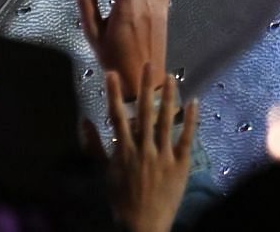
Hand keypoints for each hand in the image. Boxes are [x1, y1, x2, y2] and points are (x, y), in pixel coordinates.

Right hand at [90, 62, 197, 231]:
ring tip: (172, 76)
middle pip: (145, 112)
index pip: (117, 117)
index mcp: (123, 150)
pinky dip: (192, 119)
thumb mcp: (105, 172)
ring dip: (170, 97)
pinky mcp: (181, 162)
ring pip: (167, 120)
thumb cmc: (122, 198)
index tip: (113, 74)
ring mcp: (163, 154)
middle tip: (147, 64)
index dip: (115, 94)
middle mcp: (143, 149)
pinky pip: (188, 137)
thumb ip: (95, 146)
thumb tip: (84, 122)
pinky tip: (196, 100)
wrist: (142, 223)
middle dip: (145, 87)